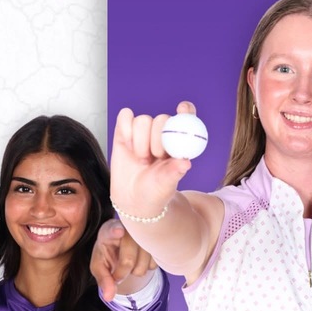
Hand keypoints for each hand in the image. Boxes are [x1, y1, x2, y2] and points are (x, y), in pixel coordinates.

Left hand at [91, 219, 154, 300]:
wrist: (122, 244)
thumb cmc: (108, 252)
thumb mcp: (100, 265)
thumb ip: (103, 280)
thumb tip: (109, 297)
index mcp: (108, 230)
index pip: (112, 230)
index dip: (115, 231)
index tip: (119, 231)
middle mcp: (129, 228)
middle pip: (128, 260)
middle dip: (122, 273)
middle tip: (117, 271)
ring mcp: (146, 234)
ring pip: (143, 266)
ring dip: (136, 271)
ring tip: (131, 260)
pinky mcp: (158, 241)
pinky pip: (154, 265)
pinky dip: (147, 267)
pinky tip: (141, 257)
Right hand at [110, 103, 196, 218]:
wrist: (133, 199)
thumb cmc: (155, 192)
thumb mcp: (167, 185)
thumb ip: (175, 172)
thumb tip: (186, 162)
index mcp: (178, 144)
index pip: (186, 119)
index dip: (186, 112)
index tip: (183, 111)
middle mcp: (162, 135)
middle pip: (162, 119)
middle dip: (158, 139)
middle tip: (155, 157)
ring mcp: (143, 132)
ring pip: (143, 120)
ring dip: (141, 141)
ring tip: (142, 159)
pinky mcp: (125, 131)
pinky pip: (125, 117)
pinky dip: (126, 130)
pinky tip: (128, 146)